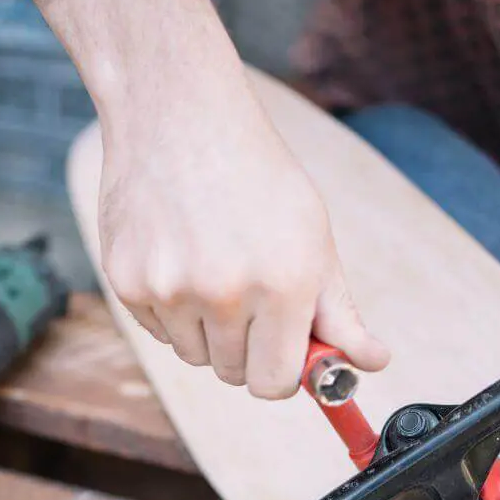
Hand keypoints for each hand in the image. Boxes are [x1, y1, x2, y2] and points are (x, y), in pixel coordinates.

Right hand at [96, 88, 390, 399]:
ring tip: (213, 268)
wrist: (179, 116)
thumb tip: (372, 362)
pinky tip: (180, 257)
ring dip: (206, 330)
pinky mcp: (127, 282)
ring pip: (194, 354)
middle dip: (247, 349)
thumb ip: (339, 311)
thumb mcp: (313, 238)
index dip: (282, 372)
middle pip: (234, 374)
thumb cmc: (257, 177)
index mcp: (283, 284)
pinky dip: (171, 309)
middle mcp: (224, 293)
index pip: (276, 383)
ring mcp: (169, 289)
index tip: (282, 353)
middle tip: (249, 298)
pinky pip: (158, 330)